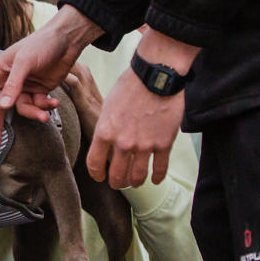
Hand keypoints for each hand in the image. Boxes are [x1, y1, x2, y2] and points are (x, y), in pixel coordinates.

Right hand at [0, 5, 102, 148]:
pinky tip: (54, 102)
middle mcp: (7, 81)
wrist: (67, 40)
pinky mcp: (38, 91)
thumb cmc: (41, 44)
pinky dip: (45, 107)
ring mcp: (22, 87)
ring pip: (21, 109)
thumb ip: (13, 85)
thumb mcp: (25, 62)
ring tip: (45, 115)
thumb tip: (3, 106)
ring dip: (33, 113)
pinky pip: (37, 106)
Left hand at [85, 71, 183, 188]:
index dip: (96, 174)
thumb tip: (106, 141)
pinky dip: (157, 177)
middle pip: (117, 175)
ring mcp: (145, 145)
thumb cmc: (130, 87)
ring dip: (134, 183)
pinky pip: (160, 168)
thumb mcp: (107, 106)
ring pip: (137, 176)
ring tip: (134, 183)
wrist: (156, 76)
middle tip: (117, 183)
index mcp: (105, 132)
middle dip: (116, 182)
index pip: (95, 163)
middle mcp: (123, 143)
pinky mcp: (164, 143)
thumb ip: (106, 128)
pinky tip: (155, 180)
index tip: (99, 177)